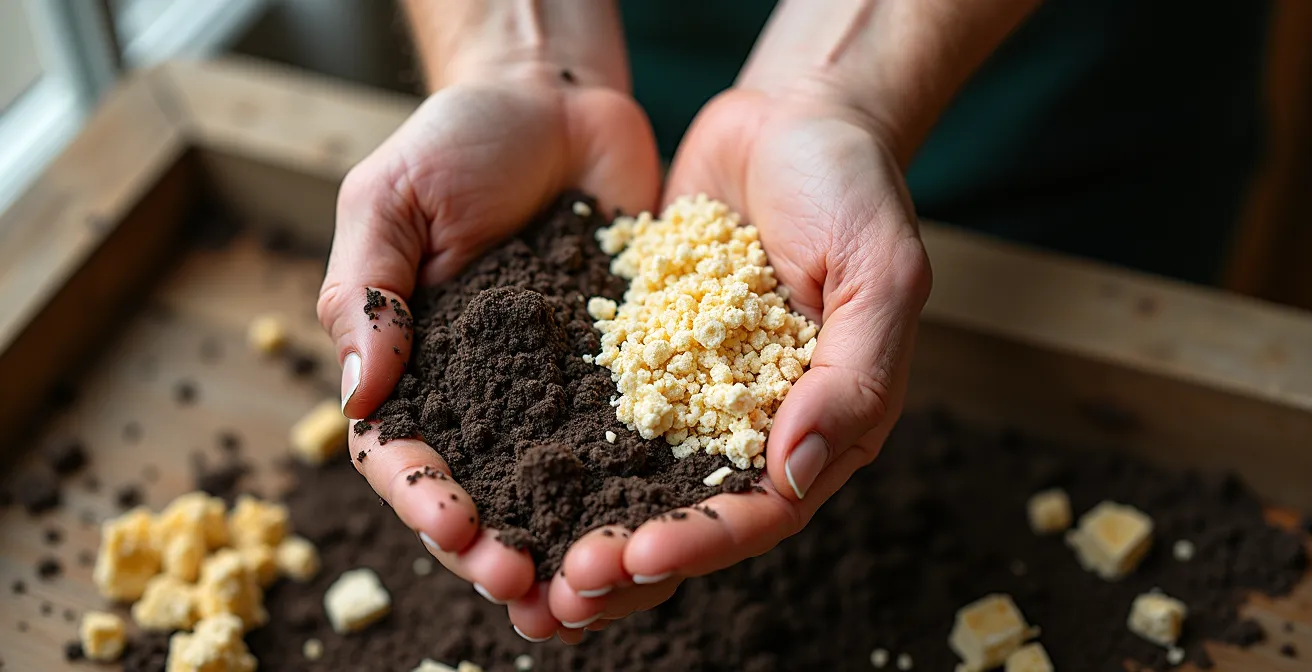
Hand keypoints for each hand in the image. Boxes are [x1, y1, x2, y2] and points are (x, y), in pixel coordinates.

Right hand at [316, 70, 659, 639]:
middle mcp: (488, 399)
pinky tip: (667, 526)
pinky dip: (648, 492)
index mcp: (415, 369)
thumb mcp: (390, 201)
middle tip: (529, 586)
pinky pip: (639, 442)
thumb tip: (359, 395)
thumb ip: (367, 294)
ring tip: (595, 591)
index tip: (457, 527)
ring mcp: (559, 393)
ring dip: (574, 546)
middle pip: (486, 497)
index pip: (406, 456)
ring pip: (563, 493)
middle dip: (501, 550)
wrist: (558, 99)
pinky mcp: (630, 373)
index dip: (425, 500)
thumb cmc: (457, 142)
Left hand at [537, 87, 932, 629]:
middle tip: (561, 592)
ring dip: (586, 528)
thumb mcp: (880, 271)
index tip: (635, 557)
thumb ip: (855, 375)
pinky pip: (602, 415)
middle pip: (690, 516)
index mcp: (823, 423)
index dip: (701, 543)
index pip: (763, 509)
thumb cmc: (853, 187)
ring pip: (637, 483)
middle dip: (628, 561)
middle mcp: (754, 423)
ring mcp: (695, 392)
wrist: (790, 117)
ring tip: (524, 565)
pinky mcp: (645, 356)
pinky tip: (508, 478)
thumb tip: (796, 472)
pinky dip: (562, 454)